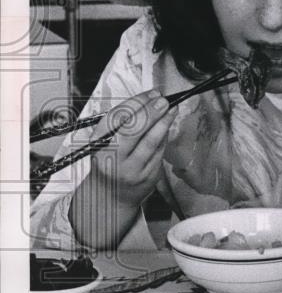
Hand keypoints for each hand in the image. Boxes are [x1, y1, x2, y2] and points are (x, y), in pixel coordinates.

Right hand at [82, 90, 176, 208]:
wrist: (109, 199)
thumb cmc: (109, 162)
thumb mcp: (105, 143)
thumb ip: (122, 124)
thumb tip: (149, 101)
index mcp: (98, 144)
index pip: (116, 118)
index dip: (136, 103)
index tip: (150, 93)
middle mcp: (112, 158)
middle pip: (133, 129)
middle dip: (151, 111)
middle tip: (163, 100)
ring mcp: (130, 169)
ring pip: (150, 142)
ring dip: (163, 122)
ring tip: (172, 109)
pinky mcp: (147, 177)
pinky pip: (159, 152)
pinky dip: (164, 137)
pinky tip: (168, 127)